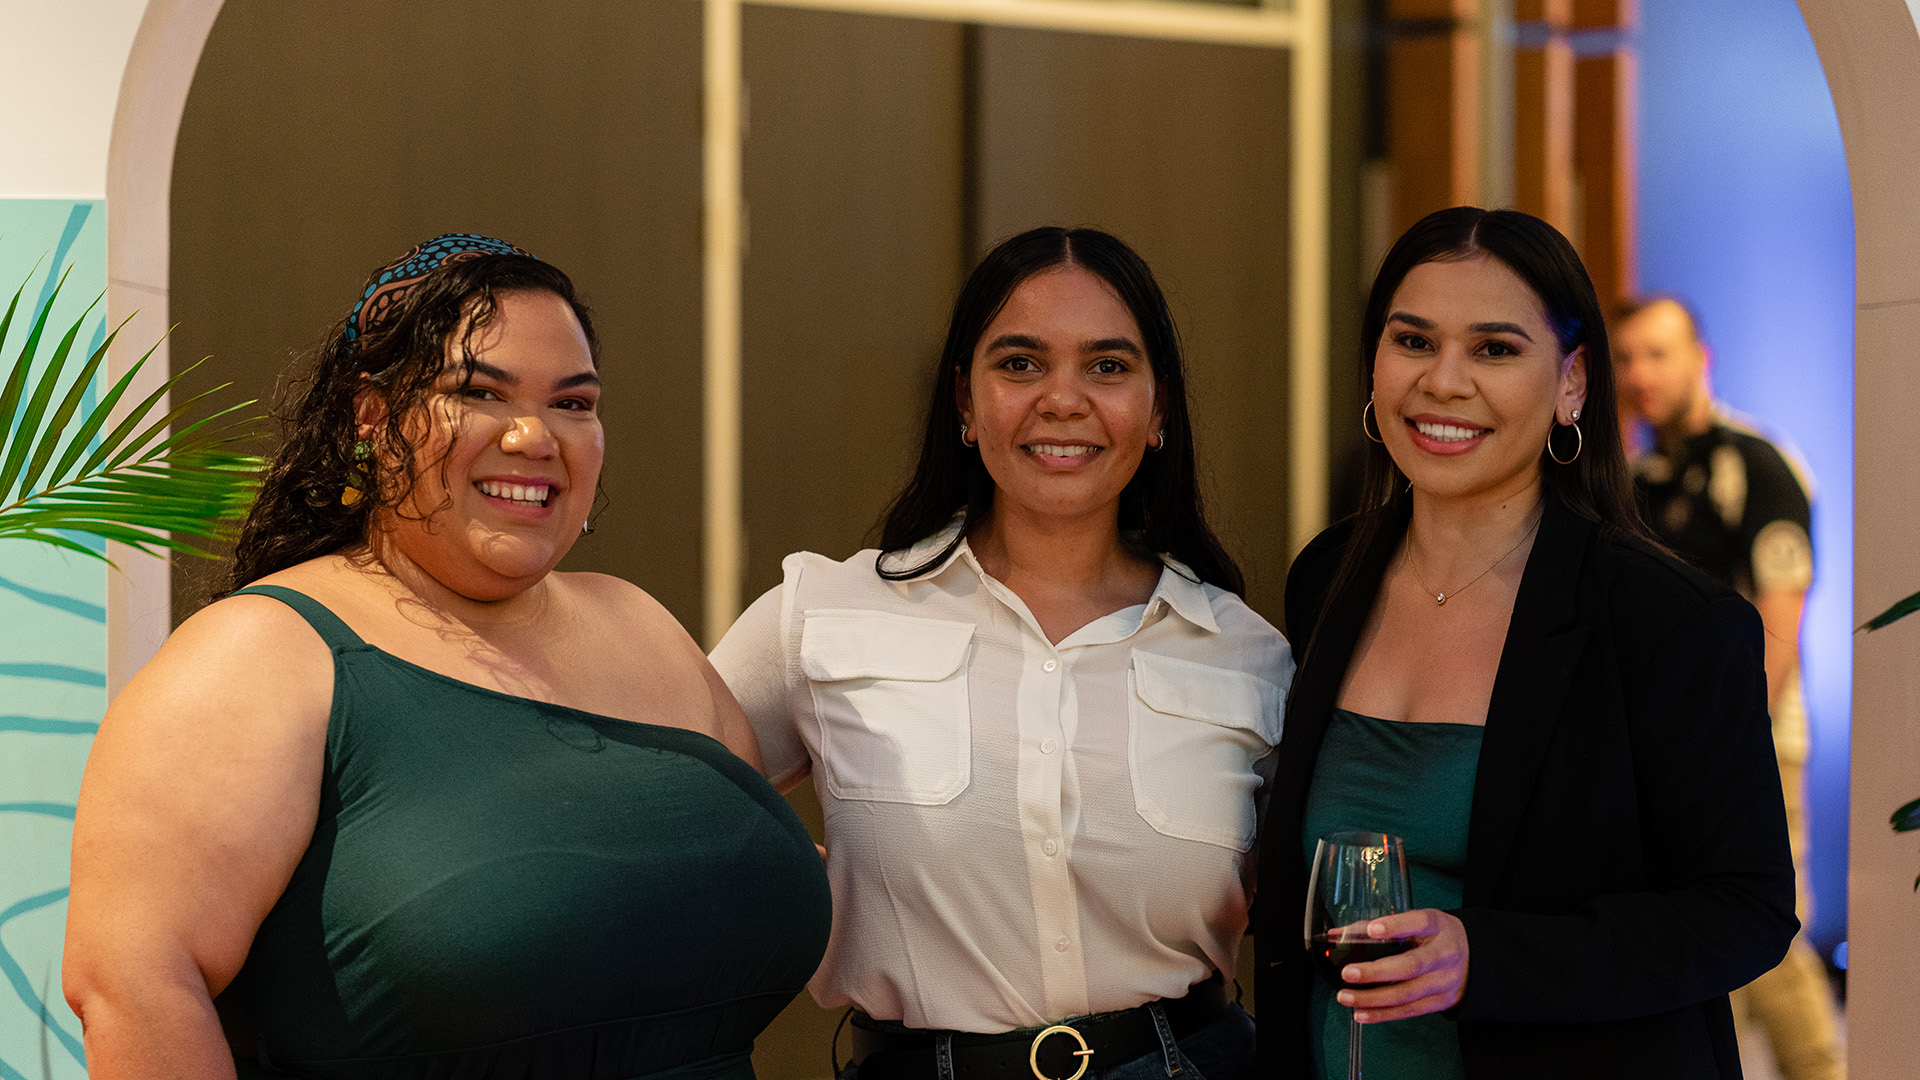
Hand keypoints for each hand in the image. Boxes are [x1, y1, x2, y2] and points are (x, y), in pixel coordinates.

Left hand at [1334, 908, 1468, 1022]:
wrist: (1473, 959)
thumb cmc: (1435, 937)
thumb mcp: (1417, 923)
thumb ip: (1379, 927)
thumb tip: (1338, 934)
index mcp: (1437, 926)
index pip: (1418, 923)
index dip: (1395, 926)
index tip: (1372, 929)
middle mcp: (1443, 954)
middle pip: (1410, 965)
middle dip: (1376, 972)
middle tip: (1348, 973)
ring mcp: (1443, 981)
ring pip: (1406, 994)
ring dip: (1373, 998)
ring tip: (1346, 997)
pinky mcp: (1440, 1001)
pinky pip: (1409, 1011)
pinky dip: (1383, 1014)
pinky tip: (1361, 1013)